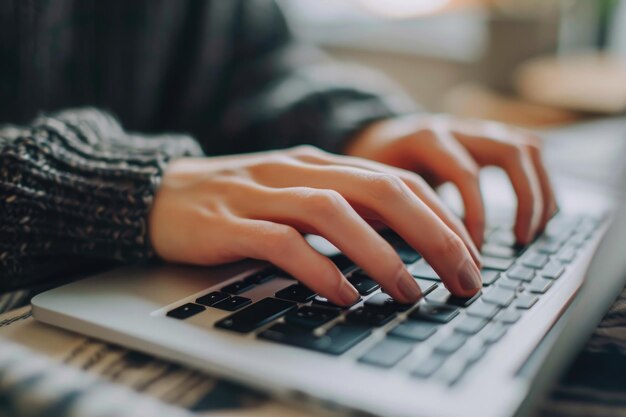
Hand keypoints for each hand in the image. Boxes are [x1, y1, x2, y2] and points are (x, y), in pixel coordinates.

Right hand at [149, 146, 482, 305]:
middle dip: (433, 234)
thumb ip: (346, 211)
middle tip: (464, 277)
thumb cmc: (240, 202)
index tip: (470, 259)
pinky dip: (317, 268)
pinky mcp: (230, 222)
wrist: (163, 193)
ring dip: (381, 254)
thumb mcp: (299, 195)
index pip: (399, 182)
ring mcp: (263, 194)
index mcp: (323, 164)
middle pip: (381, 190)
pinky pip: (282, 243)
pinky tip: (341, 295)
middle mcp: (300, 171)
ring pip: (335, 212)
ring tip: (410, 292)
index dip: (442, 219)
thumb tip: (404, 244)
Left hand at [346, 114, 557, 246]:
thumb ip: (397, 214)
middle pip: (510, 152)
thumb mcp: (375, 189)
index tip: (472, 251)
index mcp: (425, 138)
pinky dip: (539, 183)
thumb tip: (420, 265)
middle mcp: (456, 128)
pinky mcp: (487, 139)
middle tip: (522, 241)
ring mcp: (475, 130)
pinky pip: (527, 152)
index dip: (475, 215)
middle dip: (524, 199)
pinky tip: (539, 215)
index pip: (465, 172)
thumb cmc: (372, 170)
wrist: (373, 140)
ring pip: (526, 148)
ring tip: (535, 232)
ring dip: (539, 191)